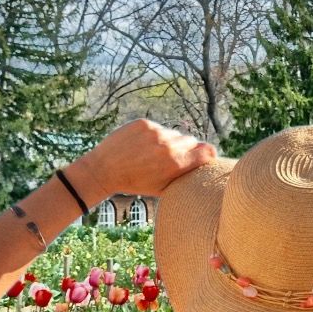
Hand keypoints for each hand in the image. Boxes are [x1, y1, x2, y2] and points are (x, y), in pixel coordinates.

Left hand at [71, 120, 215, 199]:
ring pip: (174, 134)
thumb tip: (205, 162)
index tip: (205, 156)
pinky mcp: (144, 123)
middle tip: (172, 158)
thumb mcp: (163, 187)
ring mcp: (156, 132)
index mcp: (176, 164)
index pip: (207, 151)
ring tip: (152, 153)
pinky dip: (153, 135)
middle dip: (186, 149)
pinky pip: (158, 128)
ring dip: (168, 141)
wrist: (104, 170)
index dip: (208, 154)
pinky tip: (141, 146)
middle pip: (191, 141)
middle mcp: (169, 145)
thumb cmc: (135, 183)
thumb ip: (185, 175)